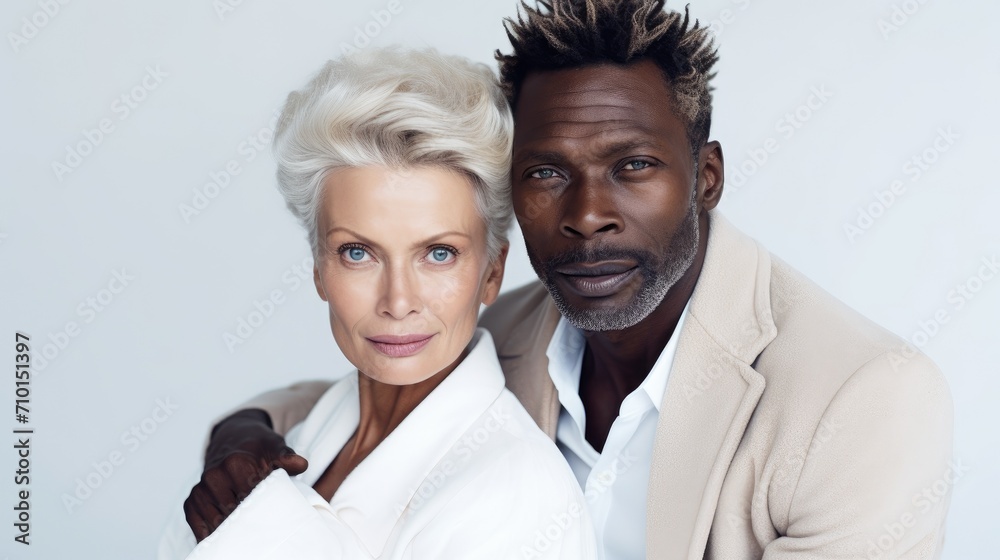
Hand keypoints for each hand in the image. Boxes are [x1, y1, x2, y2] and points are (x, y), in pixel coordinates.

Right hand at [183, 409, 308, 541]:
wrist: (234, 437)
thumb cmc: (257, 445)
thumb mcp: (275, 446)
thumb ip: (287, 458)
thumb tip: (301, 465)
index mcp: (235, 463)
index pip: (250, 496)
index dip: (262, 507)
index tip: (271, 512)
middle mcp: (214, 475)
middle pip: (231, 511)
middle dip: (246, 520)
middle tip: (260, 527)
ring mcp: (201, 487)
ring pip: (214, 519)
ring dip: (228, 529)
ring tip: (244, 534)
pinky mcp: (193, 497)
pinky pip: (195, 520)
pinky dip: (205, 532)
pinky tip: (220, 539)